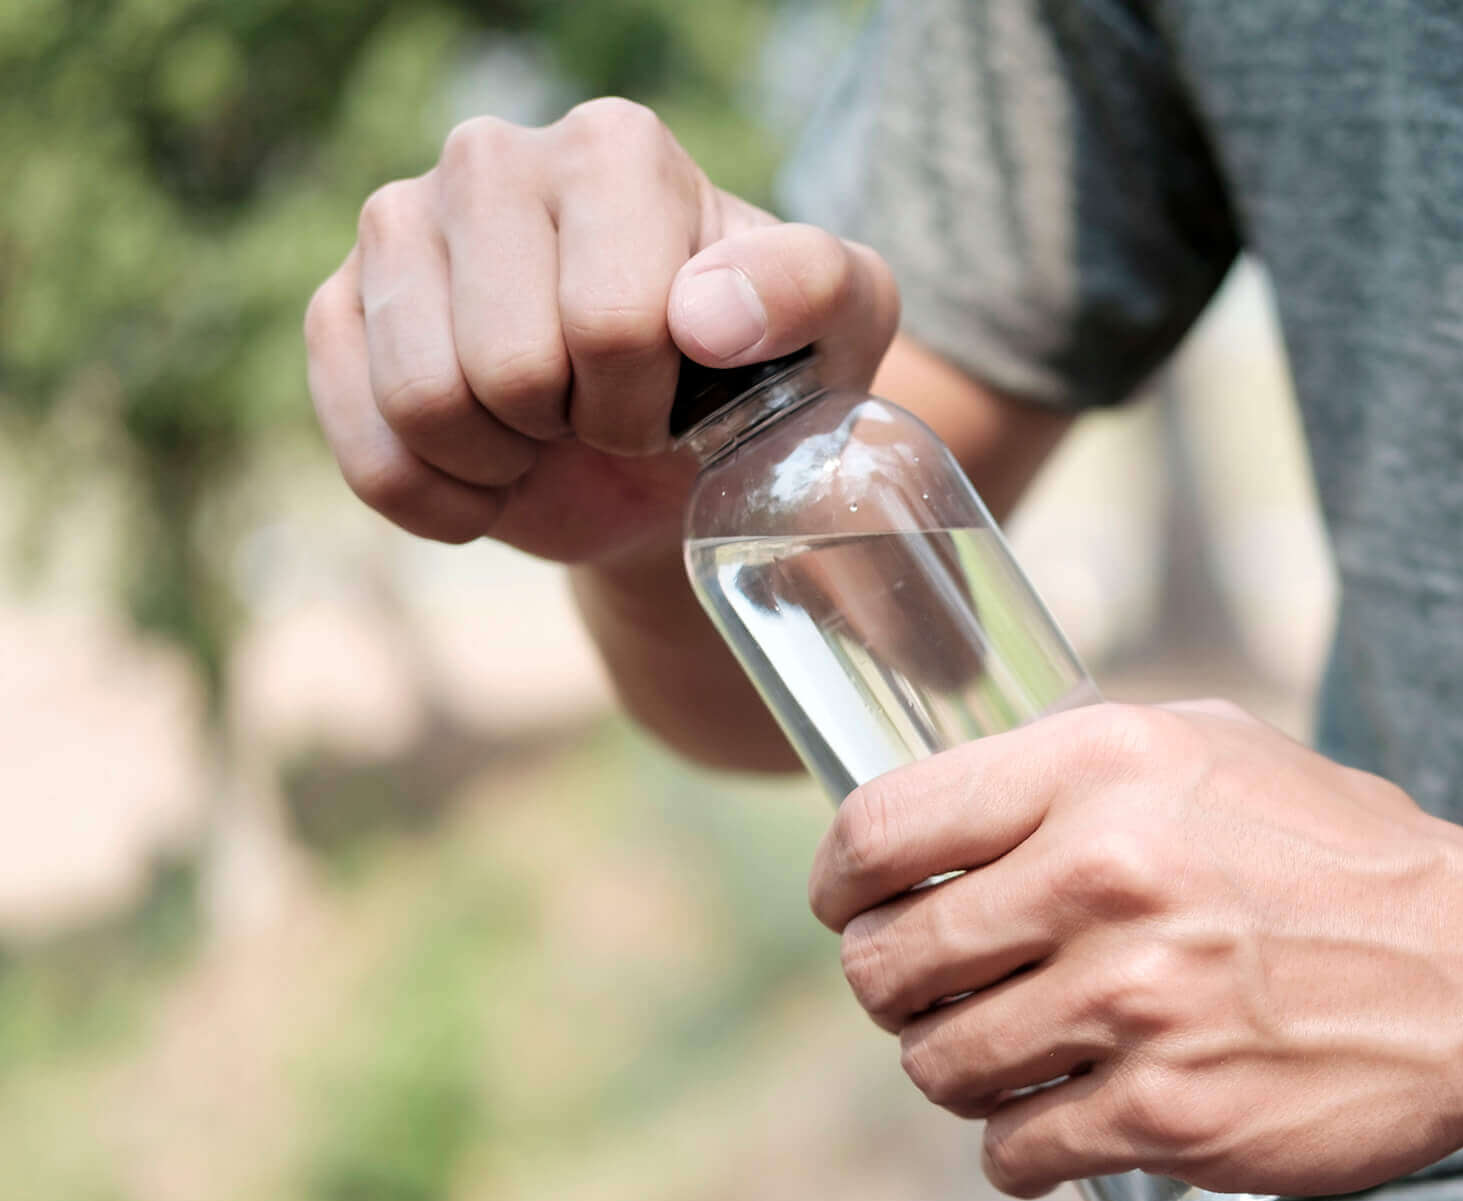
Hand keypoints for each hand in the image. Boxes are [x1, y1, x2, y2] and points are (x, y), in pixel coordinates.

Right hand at [303, 97, 898, 572]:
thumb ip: (812, 288)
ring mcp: (399, 224)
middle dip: (579, 431)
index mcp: (615, 150)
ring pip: (427, 406)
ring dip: (508, 465)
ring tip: (553, 434)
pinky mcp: (337, 307)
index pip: (614, 322)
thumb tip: (704, 315)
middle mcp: (493, 159)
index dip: (653, 403)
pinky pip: (371, 454)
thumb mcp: (839, 324)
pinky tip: (492, 472)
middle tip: (612, 416)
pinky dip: (443, 501)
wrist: (675, 448)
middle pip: (511, 367)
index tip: (682, 392)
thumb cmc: (761, 368)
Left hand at [807, 702, 1462, 1199]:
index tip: (855, 909)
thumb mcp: (1209, 750)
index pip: (882, 830)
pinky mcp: (1167, 1114)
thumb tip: (938, 812)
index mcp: (1102, 768)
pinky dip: (1021, 1149)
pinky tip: (1063, 1120)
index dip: (844, 883)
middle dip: (894, 990)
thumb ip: (1072, 770)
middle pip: (890, 964)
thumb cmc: (1339, 856)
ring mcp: (1133, 1003)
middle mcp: (1105, 875)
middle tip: (936, 996)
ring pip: (939, 1067)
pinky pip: (1015, 1153)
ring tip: (1011, 1057)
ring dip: (956, 1072)